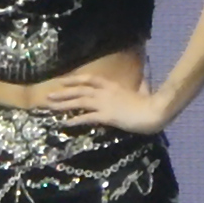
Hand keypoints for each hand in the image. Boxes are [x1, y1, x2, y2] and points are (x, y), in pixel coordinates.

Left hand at [41, 70, 168, 134]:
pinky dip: (75, 119)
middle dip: (63, 92)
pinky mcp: (107, 116)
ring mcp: (105, 103)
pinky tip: (65, 122)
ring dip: (63, 103)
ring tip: (50, 106)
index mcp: (112, 86)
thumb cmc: (150, 103)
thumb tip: (143, 81)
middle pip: (80, 90)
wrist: (154, 112)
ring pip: (80, 101)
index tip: (62, 81)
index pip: (89, 80)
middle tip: (48, 95)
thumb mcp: (143, 91)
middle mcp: (105, 92)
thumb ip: (140, 85)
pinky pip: (87, 117)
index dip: (74, 80)